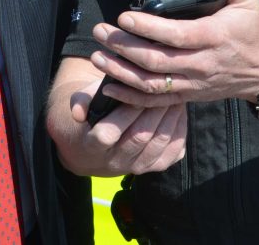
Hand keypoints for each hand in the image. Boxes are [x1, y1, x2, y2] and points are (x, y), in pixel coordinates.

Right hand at [46, 59, 186, 176]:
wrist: (94, 147)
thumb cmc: (91, 115)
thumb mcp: (80, 104)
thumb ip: (78, 102)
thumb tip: (78, 113)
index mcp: (93, 146)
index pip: (109, 133)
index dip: (124, 113)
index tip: (137, 92)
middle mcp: (115, 161)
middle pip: (139, 138)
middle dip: (154, 111)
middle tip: (165, 89)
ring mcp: (136, 168)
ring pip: (158, 144)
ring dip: (170, 119)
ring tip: (176, 97)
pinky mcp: (153, 168)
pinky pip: (172, 153)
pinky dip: (180, 132)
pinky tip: (180, 113)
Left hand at [89, 0, 258, 106]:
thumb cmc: (252, 32)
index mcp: (213, 37)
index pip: (176, 35)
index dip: (147, 27)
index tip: (124, 17)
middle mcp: (200, 63)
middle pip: (156, 60)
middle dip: (124, 47)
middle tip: (101, 33)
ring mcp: (192, 83)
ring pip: (151, 83)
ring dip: (121, 72)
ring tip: (98, 57)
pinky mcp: (187, 95)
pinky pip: (156, 101)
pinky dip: (130, 98)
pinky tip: (109, 87)